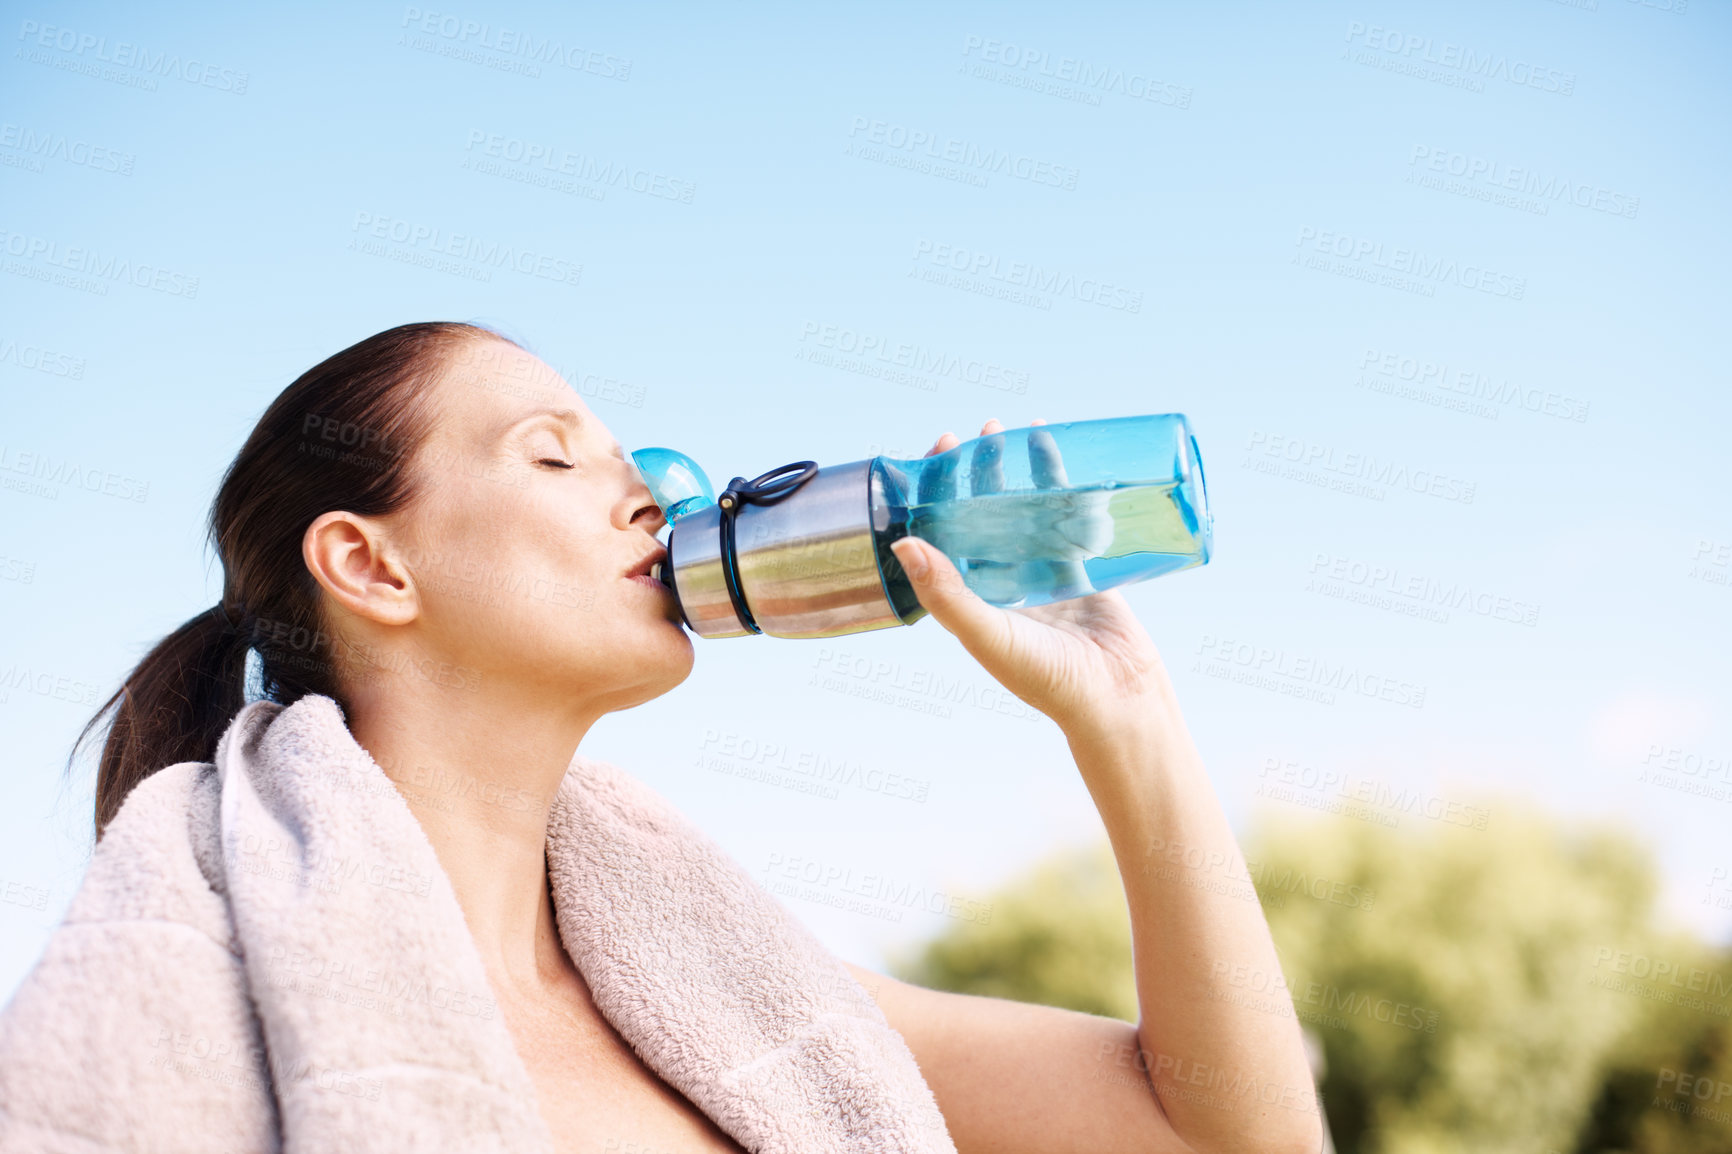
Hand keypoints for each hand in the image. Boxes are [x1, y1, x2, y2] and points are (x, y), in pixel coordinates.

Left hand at [888, 419, 1174, 742]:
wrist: (1119, 702)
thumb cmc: (1048, 680)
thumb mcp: (988, 635)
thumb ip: (946, 594)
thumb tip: (902, 543)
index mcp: (969, 598)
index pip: (943, 532)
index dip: (938, 491)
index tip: (940, 451)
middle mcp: (1001, 582)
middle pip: (983, 514)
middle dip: (980, 472)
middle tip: (982, 432)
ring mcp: (1042, 574)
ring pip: (1025, 511)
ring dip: (1021, 472)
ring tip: (1019, 430)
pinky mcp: (1082, 570)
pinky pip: (1070, 518)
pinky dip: (1065, 486)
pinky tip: (1063, 456)